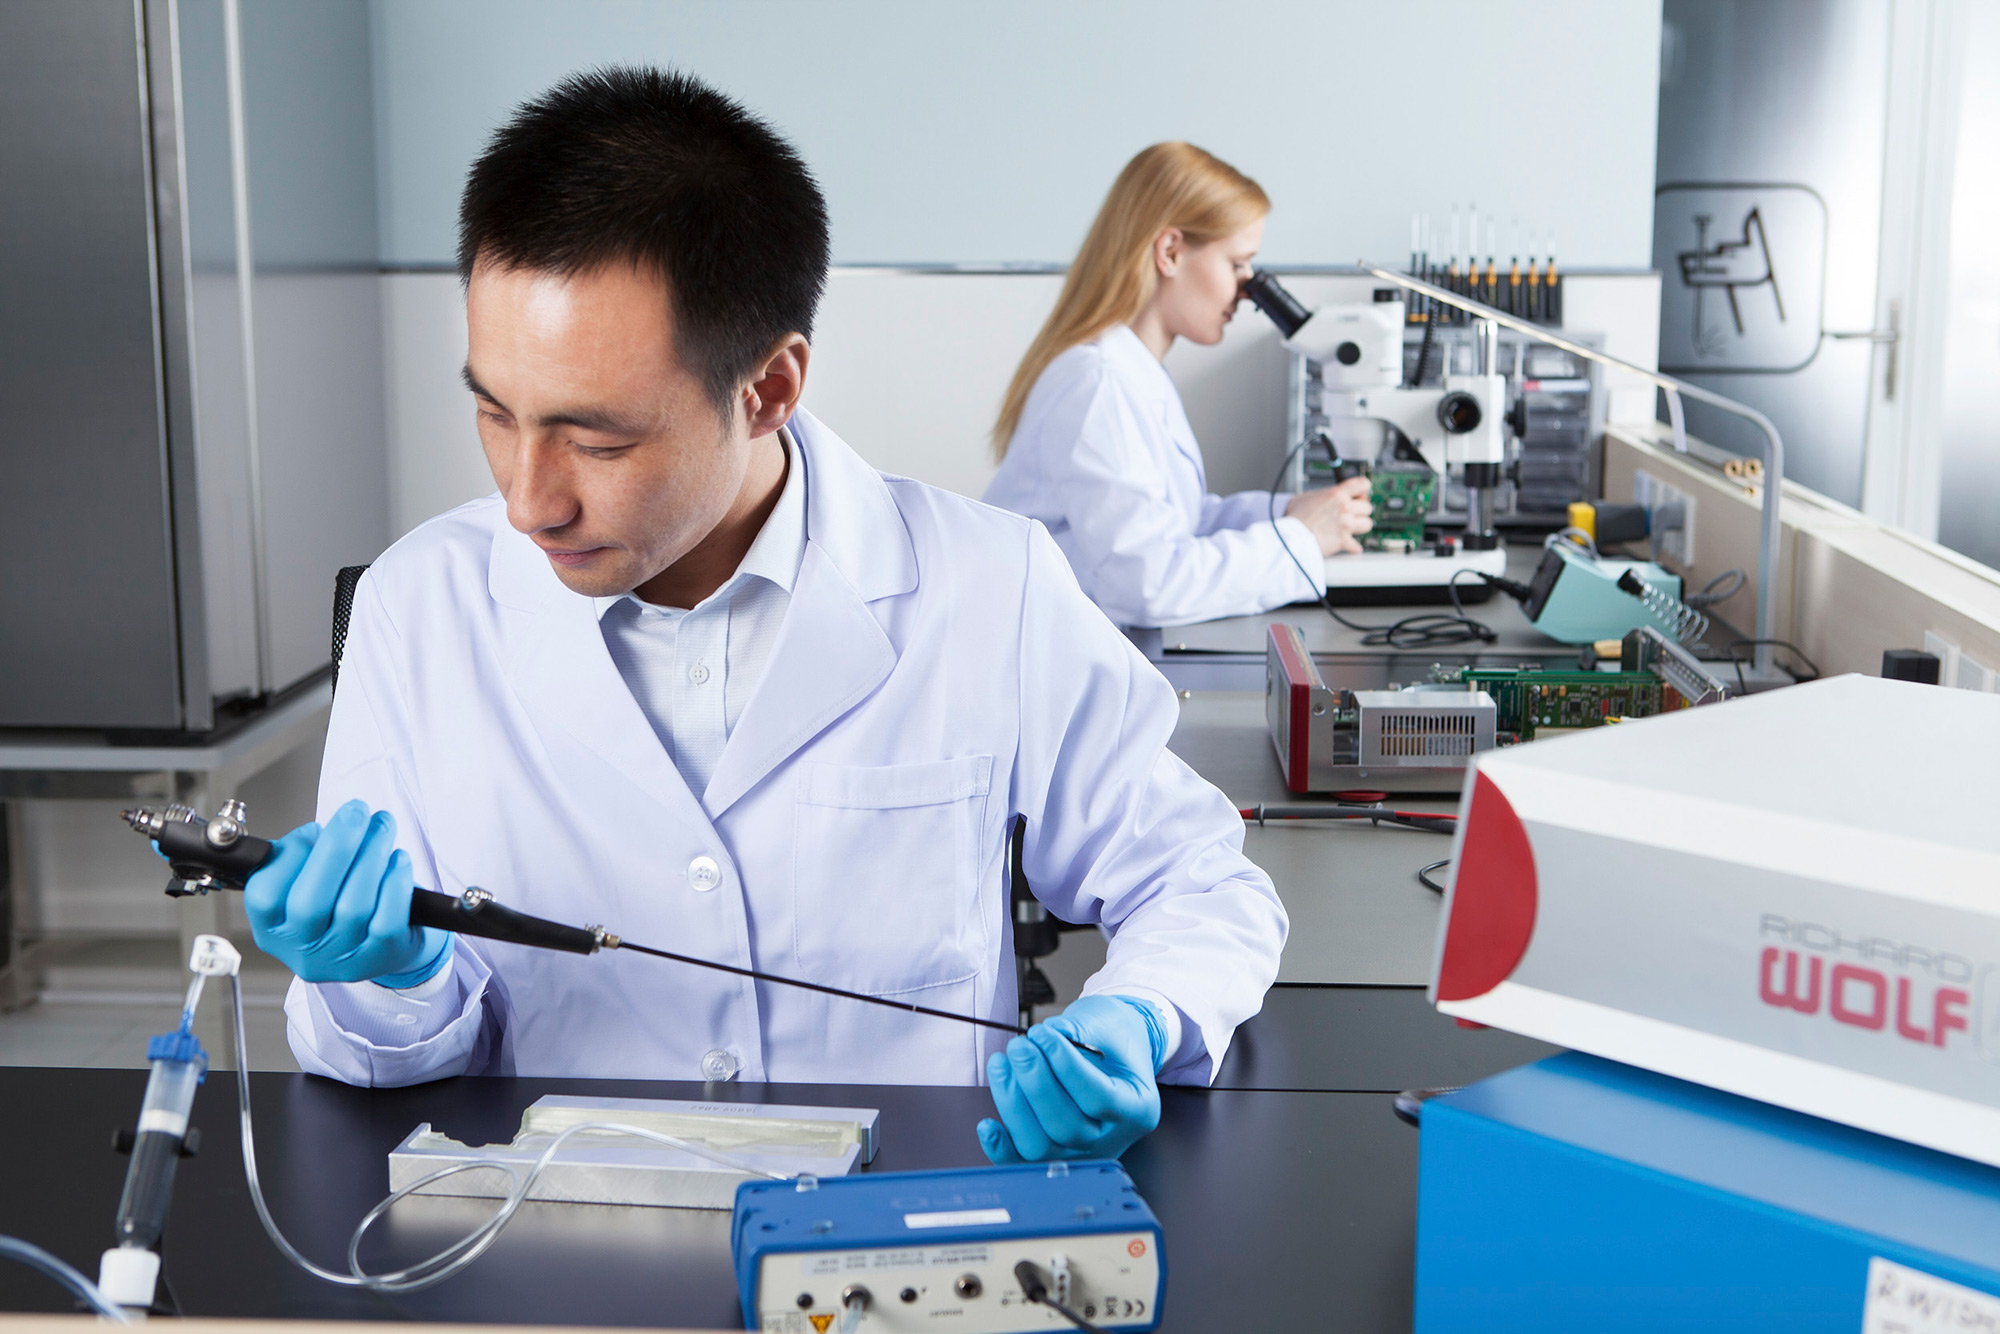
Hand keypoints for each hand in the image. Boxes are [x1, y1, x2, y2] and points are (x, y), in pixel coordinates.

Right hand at [243, 800, 450, 986]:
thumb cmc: (339, 900)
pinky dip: (395, 884)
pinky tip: (398, 860)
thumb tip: (319, 834)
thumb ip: (300, 858)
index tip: (313, 828)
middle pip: (309, 904)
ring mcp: (340, 959)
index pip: (263, 897)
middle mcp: (301, 950)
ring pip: (353, 908)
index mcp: (272, 929)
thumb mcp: (305, 882)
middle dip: (336, 848)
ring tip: (382, 825)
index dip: (288, 857)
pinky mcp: (380, 958)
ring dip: (371, 856)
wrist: (385, 943)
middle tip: (356, 811)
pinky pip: (387, 921)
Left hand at [977, 995, 1165, 1162]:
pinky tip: (987, 1124)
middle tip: (1018, 1047)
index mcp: (1137, 1108)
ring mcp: (1081, 1152)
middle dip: (1035, 1083)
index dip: (1066, 1066)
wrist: (1113, 1050)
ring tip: (1001, 1064)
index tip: (1042, 1035)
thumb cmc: (1112, 1039)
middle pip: (1066, 1127)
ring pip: (1040, 1147)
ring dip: (1013, 1105)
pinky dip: (1001, 1147)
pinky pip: (1023, 1162)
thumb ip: (1078, 1031)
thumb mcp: (1108, 1024)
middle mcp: (1111, 1139)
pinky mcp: (1054, 1155)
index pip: (1099, 1098)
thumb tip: (1044, 1038)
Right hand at [1285, 476, 1374, 555]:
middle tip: (1353, 512)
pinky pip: (1357, 546)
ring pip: (1368, 524)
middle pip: (1368, 507)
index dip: (1363, 489)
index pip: (1363, 484)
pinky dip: (1353, 547)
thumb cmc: (1293, 518)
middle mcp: (1344, 509)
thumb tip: (1320, 498)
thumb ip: (1319, 495)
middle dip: (1361, 510)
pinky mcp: (1343, 542)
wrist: (1291, 537)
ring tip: (1350, 527)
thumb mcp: (1304, 496)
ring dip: (1360, 526)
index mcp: (1336, 495)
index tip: (1360, 493)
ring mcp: (1346, 526)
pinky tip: (1348, 545)